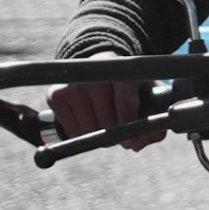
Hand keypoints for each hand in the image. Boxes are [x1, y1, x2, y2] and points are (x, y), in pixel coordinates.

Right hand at [46, 51, 165, 152]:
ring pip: (88, 129)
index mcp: (123, 71)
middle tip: (118, 133)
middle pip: (107, 121)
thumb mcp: (144, 94)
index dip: (130, 128)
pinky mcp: (56, 95)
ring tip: (103, 124)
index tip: (133, 141)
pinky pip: (71, 131)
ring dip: (97, 136)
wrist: (96, 65)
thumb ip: (152, 119)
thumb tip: (140, 144)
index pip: (126, 103)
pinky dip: (81, 135)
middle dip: (115, 134)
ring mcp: (74, 84)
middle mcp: (96, 75)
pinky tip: (87, 121)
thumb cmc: (125, 86)